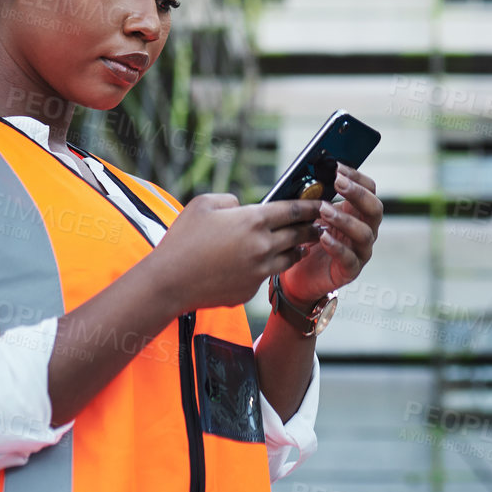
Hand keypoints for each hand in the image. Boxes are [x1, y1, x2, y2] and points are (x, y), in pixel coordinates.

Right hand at [148, 193, 320, 312]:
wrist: (169, 282)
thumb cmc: (183, 239)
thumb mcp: (204, 204)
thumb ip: (231, 200)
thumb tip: (243, 206)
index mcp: (253, 221)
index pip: (293, 210)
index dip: (311, 206)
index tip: (322, 204)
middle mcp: (262, 246)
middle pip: (299, 235)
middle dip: (312, 228)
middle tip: (320, 224)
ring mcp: (258, 272)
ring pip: (289, 259)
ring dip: (297, 250)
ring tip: (301, 244)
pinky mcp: (250, 290)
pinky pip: (266, 276)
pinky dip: (267, 268)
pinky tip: (263, 264)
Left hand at [277, 164, 382, 308]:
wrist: (299, 274)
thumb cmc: (309, 240)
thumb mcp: (314, 214)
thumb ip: (316, 198)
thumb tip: (310, 175)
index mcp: (358, 212)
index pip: (369, 189)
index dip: (356, 177)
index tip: (337, 167)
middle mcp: (365, 229)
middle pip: (374, 208)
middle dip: (357, 193)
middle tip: (338, 182)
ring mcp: (360, 251)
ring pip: (364, 233)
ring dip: (344, 219)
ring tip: (323, 210)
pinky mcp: (350, 270)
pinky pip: (349, 258)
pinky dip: (336, 246)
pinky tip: (323, 237)